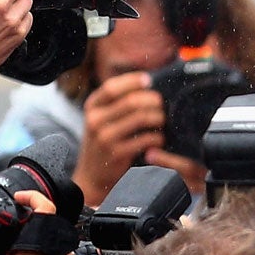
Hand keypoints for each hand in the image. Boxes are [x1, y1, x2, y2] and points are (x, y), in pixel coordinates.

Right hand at [76, 72, 167, 200]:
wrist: (92, 175)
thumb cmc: (104, 140)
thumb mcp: (102, 117)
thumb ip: (117, 101)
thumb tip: (147, 82)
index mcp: (92, 106)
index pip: (112, 87)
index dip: (132, 80)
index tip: (149, 80)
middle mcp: (95, 120)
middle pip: (130, 101)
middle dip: (152, 100)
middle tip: (162, 103)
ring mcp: (104, 137)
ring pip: (140, 118)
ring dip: (157, 117)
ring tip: (162, 119)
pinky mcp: (116, 153)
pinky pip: (145, 139)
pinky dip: (157, 137)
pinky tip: (160, 138)